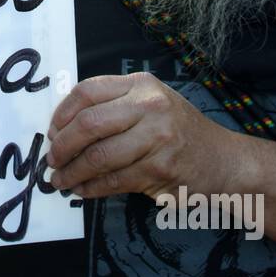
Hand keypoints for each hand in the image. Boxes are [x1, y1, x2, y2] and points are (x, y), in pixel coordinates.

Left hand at [47, 73, 241, 199]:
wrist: (224, 161)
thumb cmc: (178, 132)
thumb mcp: (150, 104)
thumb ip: (113, 106)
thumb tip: (62, 127)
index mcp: (141, 85)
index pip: (87, 91)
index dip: (62, 114)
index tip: (51, 132)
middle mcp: (150, 106)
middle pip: (88, 124)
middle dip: (62, 146)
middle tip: (51, 160)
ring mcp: (157, 137)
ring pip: (98, 156)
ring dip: (72, 172)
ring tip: (61, 180)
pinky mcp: (160, 168)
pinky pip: (113, 180)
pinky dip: (91, 188)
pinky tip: (83, 190)